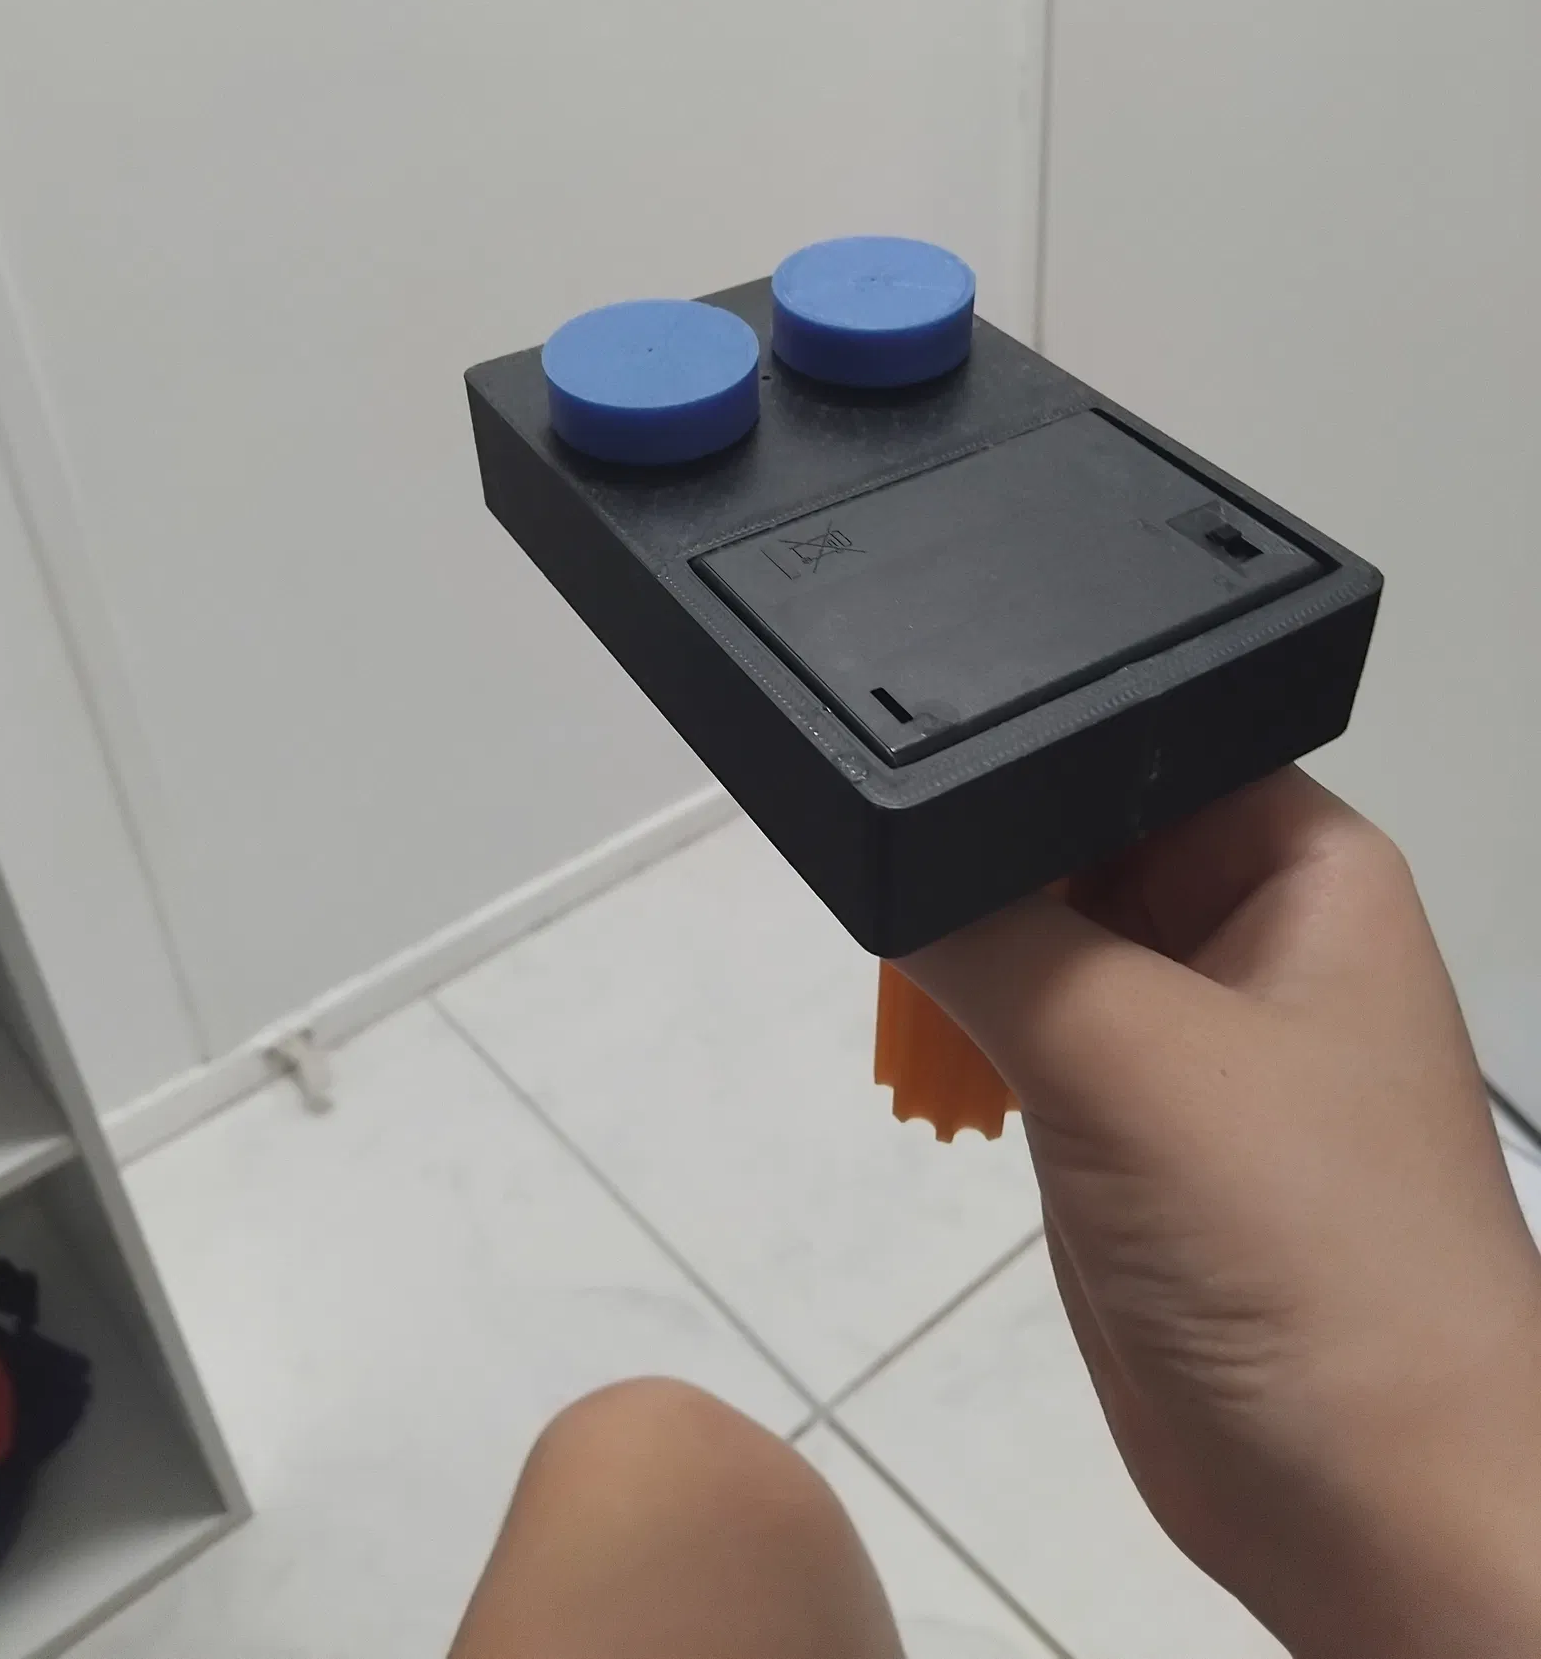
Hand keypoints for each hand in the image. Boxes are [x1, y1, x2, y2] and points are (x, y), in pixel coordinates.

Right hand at [907, 769, 1540, 1657]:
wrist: (1366, 1506)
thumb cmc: (1291, 1241)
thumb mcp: (1125, 1048)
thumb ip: (982, 931)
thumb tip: (864, 843)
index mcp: (1301, 863)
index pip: (1141, 737)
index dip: (1022, 725)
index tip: (886, 712)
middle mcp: (1248, 926)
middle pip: (1077, 831)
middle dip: (976, 840)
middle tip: (851, 816)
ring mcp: (1186, 1030)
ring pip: (1042, 933)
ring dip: (963, 942)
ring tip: (865, 918)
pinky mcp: (1129, 1122)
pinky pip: (1027, 1030)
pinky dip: (967, 1025)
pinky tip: (906, 1020)